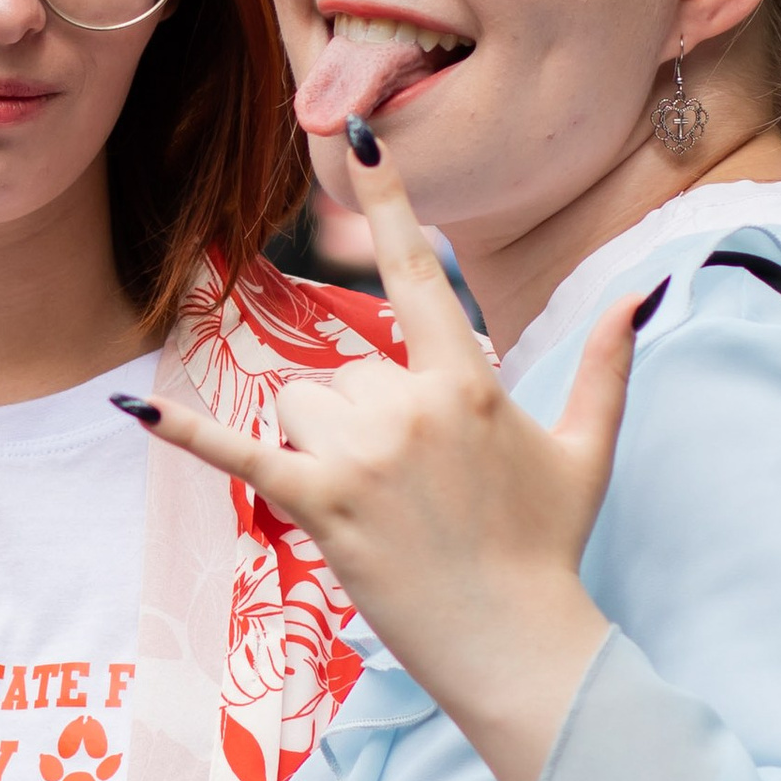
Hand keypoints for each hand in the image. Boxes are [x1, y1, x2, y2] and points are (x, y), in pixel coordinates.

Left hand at [132, 125, 640, 780]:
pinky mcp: (322, 508)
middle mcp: (409, 408)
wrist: (518, 644)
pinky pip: (242, 456)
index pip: (419, 274)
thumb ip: (606, 364)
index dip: (393, 201)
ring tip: (379, 506)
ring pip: (303, 409)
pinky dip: (189, 432)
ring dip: (324, 446)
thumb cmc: (550, 547)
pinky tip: (136, 406)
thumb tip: (643, 291)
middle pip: (344, 372)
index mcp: (468, 383)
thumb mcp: (585, 449)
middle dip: (365, 418)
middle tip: (412, 487)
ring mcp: (361, 459)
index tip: (360, 135)